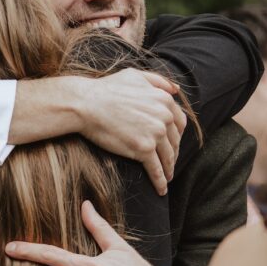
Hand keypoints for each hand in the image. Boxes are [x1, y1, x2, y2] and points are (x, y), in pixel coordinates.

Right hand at [76, 70, 186, 195]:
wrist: (87, 104)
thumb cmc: (107, 89)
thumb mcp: (136, 75)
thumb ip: (158, 81)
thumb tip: (176, 90)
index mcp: (164, 100)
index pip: (179, 122)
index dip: (177, 135)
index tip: (172, 143)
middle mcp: (164, 117)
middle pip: (175, 141)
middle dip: (173, 153)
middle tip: (169, 163)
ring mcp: (155, 134)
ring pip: (167, 157)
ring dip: (169, 169)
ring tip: (167, 178)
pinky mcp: (143, 150)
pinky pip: (156, 169)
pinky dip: (160, 181)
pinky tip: (161, 189)